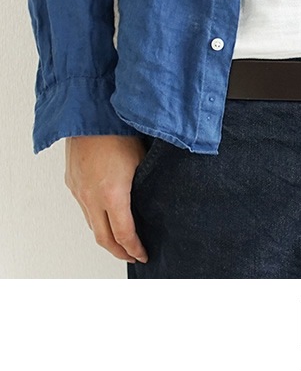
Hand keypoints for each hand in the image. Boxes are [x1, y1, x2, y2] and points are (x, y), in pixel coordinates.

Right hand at [64, 135, 148, 262]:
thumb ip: (147, 185)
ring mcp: (79, 191)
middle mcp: (91, 197)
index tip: (144, 254)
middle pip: (103, 238)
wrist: (89, 114)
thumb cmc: (118, 132)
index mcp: (112, 194)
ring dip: (107, 236)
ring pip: (92, 224)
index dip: (135, 248)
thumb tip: (158, 200)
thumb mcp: (142, 160)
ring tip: (122, 241)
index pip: (124, 234)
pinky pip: (84, 209)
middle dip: (119, 252)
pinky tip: (108, 217)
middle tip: (133, 256)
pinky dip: (97, 220)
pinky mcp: (72, 183)